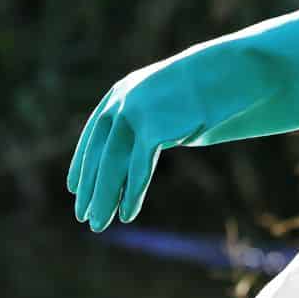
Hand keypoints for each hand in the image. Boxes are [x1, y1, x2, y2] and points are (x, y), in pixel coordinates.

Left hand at [67, 55, 237, 232]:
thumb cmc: (201, 90)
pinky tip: (127, 215)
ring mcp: (134, 113)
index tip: (73, 189)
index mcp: (119, 94)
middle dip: (90, 188)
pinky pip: (138, 168)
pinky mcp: (152, 128)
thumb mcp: (164, 106)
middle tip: (83, 216)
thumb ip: (147, 126)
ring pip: (112, 164)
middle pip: (98, 154)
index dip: (81, 164)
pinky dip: (131, 194)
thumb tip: (139, 154)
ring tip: (98, 224)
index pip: (93, 135)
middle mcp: (120, 102)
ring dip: (104, 198)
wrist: (224, 72)